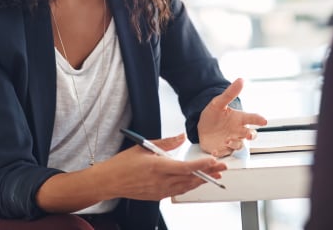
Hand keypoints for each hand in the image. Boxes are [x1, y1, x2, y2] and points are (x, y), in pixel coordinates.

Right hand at [101, 133, 226, 200]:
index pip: (185, 167)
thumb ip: (166, 142)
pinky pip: (178, 192)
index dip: (202, 164)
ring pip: (186, 187)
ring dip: (202, 181)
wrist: (110, 181)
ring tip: (215, 175)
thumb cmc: (124, 163)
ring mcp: (159, 191)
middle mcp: (160, 181)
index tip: (213, 160)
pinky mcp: (157, 196)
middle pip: (190, 178)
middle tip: (222, 167)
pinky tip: (196, 182)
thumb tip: (181, 136)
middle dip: (209, 173)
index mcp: (157, 167)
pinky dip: (189, 186)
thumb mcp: (144, 146)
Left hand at [198, 78, 266, 156]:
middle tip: (248, 134)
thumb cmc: (213, 114)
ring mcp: (232, 141)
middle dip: (250, 135)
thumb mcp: (219, 102)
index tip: (263, 120)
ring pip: (239, 145)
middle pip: (250, 135)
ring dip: (235, 143)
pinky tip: (215, 151)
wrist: (201, 127)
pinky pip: (224, 153)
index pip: (252, 118)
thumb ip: (230, 93)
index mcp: (239, 119)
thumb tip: (241, 79)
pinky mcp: (223, 150)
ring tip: (227, 140)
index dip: (258, 119)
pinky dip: (221, 153)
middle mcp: (238, 131)